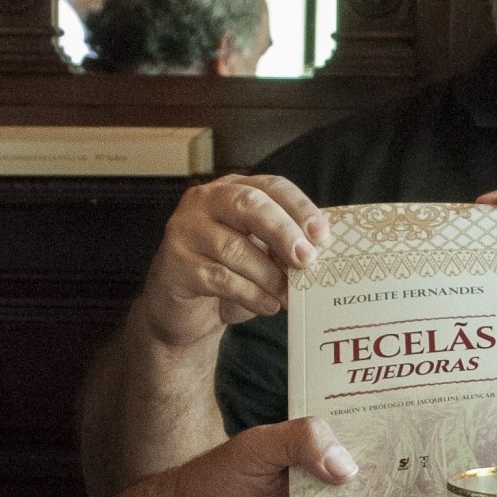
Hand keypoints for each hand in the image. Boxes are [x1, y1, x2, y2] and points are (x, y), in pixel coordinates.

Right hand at [135, 175, 327, 349]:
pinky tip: (268, 306)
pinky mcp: (174, 262)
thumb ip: (283, 246)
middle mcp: (205, 201)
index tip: (322, 234)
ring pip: (235, 247)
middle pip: (249, 205)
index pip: (271, 186)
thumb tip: (318, 252)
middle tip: (307, 259)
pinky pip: (219, 277)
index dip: (299, 207)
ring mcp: (185, 229)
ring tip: (290, 296)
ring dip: (269, 275)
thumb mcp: (259, 253)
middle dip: (283, 232)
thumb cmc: (228, 275)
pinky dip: (250, 294)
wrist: (183, 310)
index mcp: (232, 189)